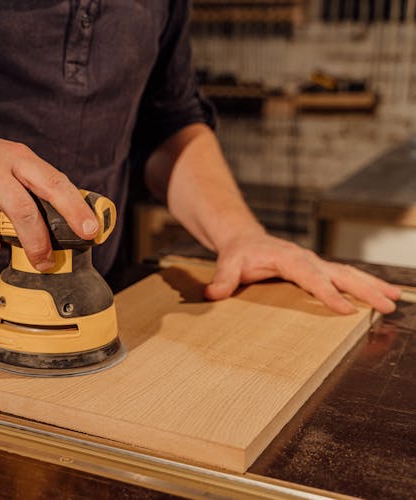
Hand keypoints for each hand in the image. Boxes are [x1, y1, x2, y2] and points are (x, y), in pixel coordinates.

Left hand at [204, 229, 401, 313]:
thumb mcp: (227, 263)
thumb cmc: (238, 253)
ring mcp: (315, 264)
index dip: (327, 293)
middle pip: (339, 273)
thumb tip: (213, 295)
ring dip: (371, 286)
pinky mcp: (318, 270)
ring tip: (394, 301)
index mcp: (288, 258)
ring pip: (348, 274)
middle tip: (387, 304)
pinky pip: (344, 277)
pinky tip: (381, 297)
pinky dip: (364, 285)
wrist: (244, 239)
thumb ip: (222, 279)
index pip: (311, 277)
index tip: (345, 309)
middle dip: (364, 289)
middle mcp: (306, 259)